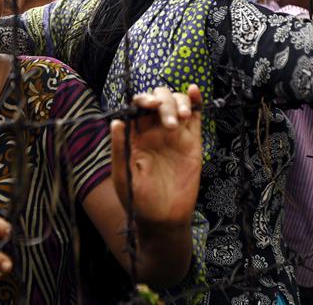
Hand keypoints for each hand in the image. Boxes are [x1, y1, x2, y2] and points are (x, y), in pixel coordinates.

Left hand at [110, 85, 201, 227]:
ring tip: (180, 119)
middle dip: (164, 101)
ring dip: (179, 102)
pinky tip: (195, 91)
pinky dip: (195, 102)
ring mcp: (174, 135)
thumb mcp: (123, 175)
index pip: (139, 107)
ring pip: (177, 104)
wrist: (163, 220)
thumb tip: (117, 121)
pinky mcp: (192, 143)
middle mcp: (154, 131)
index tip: (150, 105)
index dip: (144, 100)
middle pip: (160, 100)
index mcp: (135, 135)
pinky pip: (195, 118)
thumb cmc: (138, 201)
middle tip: (168, 121)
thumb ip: (120, 148)